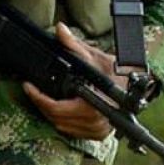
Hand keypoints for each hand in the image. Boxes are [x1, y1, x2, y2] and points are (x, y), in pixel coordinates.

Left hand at [24, 23, 118, 139]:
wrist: (135, 86)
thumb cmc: (116, 72)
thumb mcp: (93, 56)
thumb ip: (74, 45)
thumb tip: (60, 30)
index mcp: (92, 106)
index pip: (56, 108)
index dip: (38, 98)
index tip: (29, 86)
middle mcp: (95, 122)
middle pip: (56, 118)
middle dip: (41, 103)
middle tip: (32, 90)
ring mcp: (97, 131)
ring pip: (62, 126)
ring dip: (50, 113)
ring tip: (42, 97)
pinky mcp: (98, 134)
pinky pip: (72, 131)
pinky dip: (62, 120)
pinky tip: (58, 108)